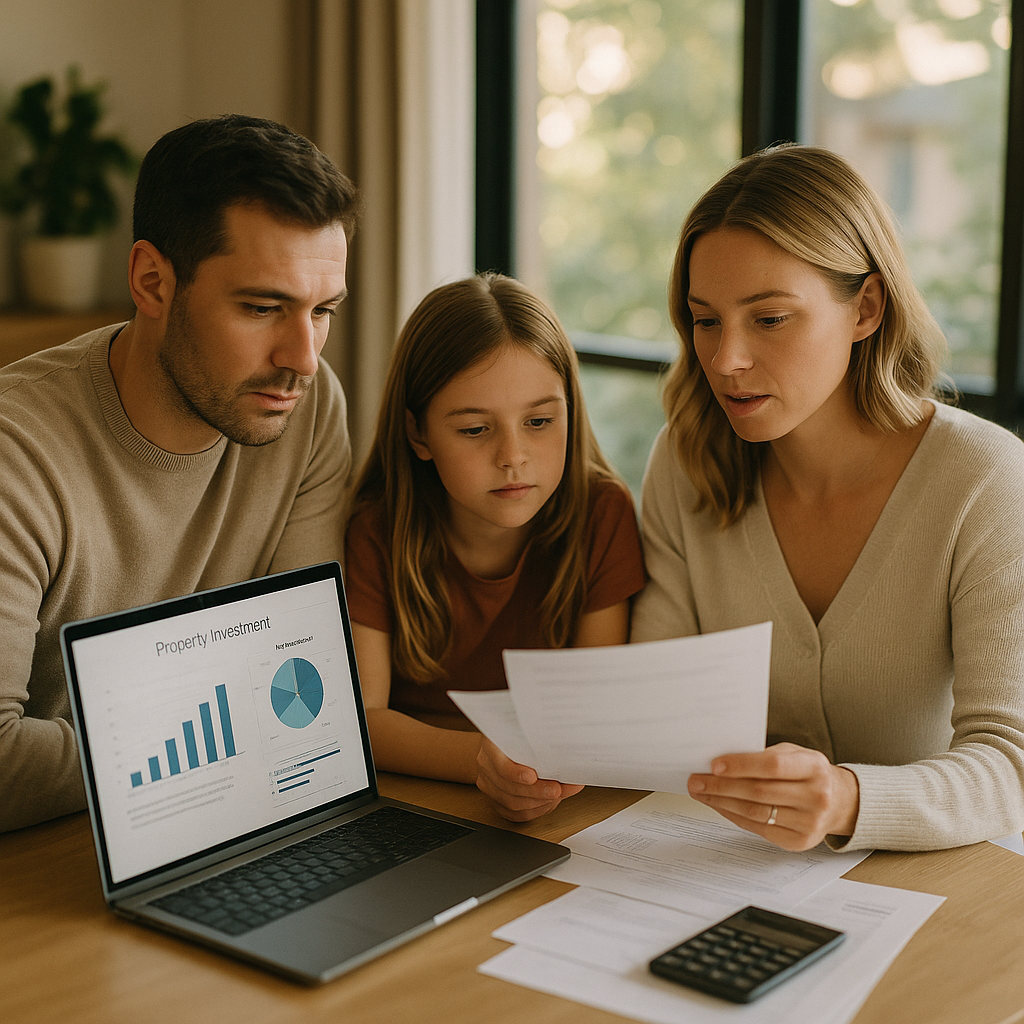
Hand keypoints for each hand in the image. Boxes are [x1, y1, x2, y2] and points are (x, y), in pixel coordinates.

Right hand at [475, 736, 583, 821]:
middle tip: (558, 789)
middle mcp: (486, 765)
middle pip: (509, 787)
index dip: (516, 774)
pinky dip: (535, 810)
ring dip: (540, 802)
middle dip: (537, 791)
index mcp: (491, 744)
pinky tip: (548, 803)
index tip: (533, 777)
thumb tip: (565, 753)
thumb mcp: (525, 730)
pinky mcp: (495, 800)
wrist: (502, 742)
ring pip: (512, 804)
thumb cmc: (517, 735)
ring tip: (559, 794)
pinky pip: (515, 814)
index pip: (500, 765)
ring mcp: (488, 784)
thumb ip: (538, 740)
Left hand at [687, 742, 859, 850]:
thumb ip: (765, 756)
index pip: (773, 766)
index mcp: (815, 767)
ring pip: (755, 813)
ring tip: (701, 792)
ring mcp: (809, 823)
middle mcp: (816, 797)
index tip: (715, 764)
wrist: (839, 801)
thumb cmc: (807, 771)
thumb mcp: (794, 754)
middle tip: (696, 780)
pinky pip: (757, 828)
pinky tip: (718, 805)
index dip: (742, 765)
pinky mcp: (799, 842)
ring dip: (721, 802)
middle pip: (759, 792)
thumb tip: (721, 762)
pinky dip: (733, 815)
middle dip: (721, 786)